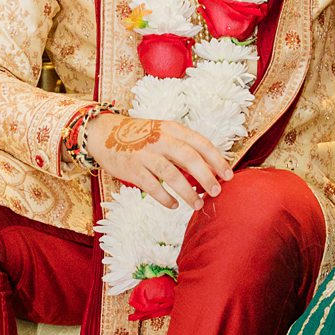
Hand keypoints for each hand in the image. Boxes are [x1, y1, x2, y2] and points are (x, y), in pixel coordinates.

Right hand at [88, 113, 232, 208]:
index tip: (229, 175)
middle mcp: (161, 139)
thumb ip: (184, 147)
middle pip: (189, 158)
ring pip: (172, 174)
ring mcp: (145, 153)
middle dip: (206, 177)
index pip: (201, 143)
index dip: (217, 160)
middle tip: (217, 191)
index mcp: (172, 129)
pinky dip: (165, 198)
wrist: (105, 133)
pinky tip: (174, 205)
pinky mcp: (132, 168)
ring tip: (197, 204)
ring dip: (187, 192)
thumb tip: (211, 168)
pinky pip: (152, 186)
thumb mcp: (164, 132)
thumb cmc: (141, 136)